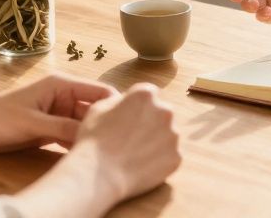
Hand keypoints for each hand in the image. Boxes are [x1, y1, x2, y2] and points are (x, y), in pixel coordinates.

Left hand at [0, 74, 117, 152]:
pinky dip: (80, 143)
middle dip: (106, 124)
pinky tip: (89, 155)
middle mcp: (64, 97)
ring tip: (109, 151)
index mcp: (61, 85)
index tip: (129, 122)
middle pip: (95, 109)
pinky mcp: (52, 128)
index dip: (115, 104)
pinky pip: (73, 135)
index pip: (99, 91)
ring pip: (85, 124)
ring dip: (93, 135)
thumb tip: (92, 133)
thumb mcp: (32, 123)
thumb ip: (62, 127)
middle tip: (121, 142)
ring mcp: (59, 113)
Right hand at [73, 83, 180, 204]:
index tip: (129, 118)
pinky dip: (159, 160)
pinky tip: (141, 166)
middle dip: (150, 122)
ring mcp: (173, 135)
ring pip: (167, 135)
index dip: (138, 106)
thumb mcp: (100, 107)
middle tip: (132, 138)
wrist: (99, 175)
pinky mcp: (176, 157)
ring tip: (134, 154)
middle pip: (161, 113)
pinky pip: (169, 156)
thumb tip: (128, 102)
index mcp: (145, 94)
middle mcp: (165, 111)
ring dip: (156, 141)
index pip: (148, 94)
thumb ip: (120, 100)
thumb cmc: (94, 140)